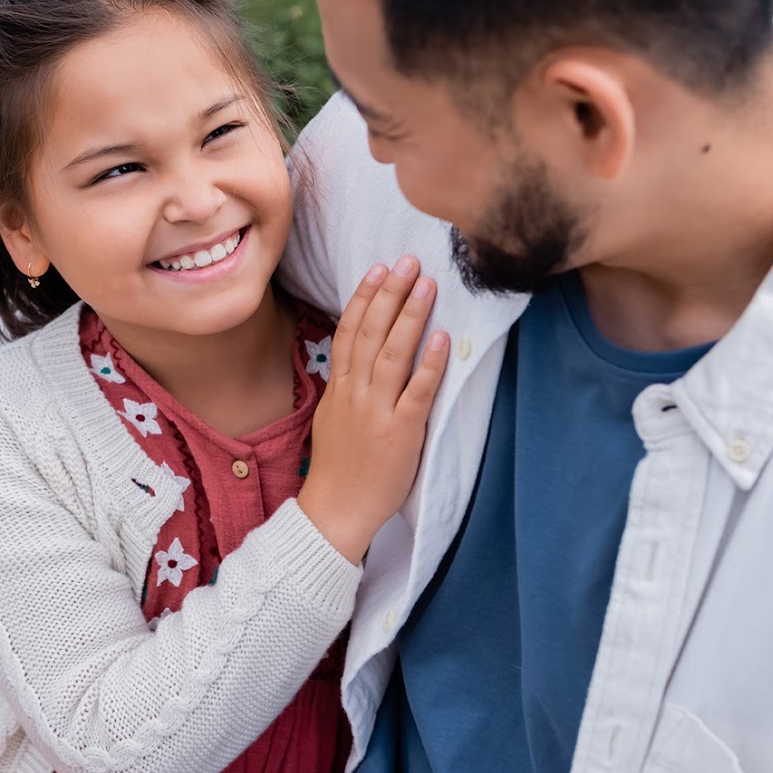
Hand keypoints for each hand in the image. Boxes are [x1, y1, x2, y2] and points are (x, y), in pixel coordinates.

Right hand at [298, 257, 448, 562]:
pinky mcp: (401, 432)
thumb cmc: (338, 469)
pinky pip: (417, 391)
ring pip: (392, 354)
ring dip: (410, 316)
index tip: (378, 270)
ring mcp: (377, 411)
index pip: (349, 331)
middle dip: (390, 294)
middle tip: (409, 262)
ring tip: (427, 285)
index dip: (364, 298)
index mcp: (339, 388)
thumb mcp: (332, 419)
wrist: (336, 510)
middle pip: (371, 333)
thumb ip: (346, 388)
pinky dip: (429, 363)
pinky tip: (441, 338)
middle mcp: (356, 393)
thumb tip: (358, 361)